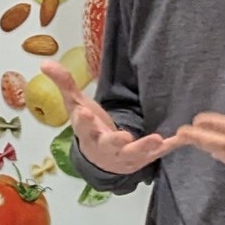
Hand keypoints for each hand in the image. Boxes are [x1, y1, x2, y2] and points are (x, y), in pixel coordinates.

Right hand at [41, 63, 173, 175]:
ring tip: (157, 139)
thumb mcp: (76, 106)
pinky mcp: (144, 158)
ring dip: (146, 147)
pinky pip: (158, 153)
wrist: (103, 161)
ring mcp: (126, 155)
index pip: (82, 127)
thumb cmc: (91, 128)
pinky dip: (169, 147)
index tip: (83, 113)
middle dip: (116, 141)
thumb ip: (64, 84)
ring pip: (135, 154)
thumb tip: (44, 63)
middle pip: (110, 145)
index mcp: (88, 134)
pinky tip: (180, 139)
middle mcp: (106, 147)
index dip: (82, 121)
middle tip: (123, 136)